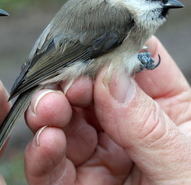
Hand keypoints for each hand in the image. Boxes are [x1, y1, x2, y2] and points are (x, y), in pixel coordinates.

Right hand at [25, 36, 190, 183]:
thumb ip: (148, 124)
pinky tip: (45, 142)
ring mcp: (98, 154)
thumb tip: (111, 77)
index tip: (92, 48)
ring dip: (50, 112)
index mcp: (165, 112)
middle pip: (91, 90)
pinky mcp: (74, 181)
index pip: (136, 65)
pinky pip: (52, 162)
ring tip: (45, 110)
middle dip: (71, 83)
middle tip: (59, 84)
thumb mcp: (185, 168)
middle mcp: (126, 128)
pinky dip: (43, 151)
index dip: (113, 51)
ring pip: (65, 122)